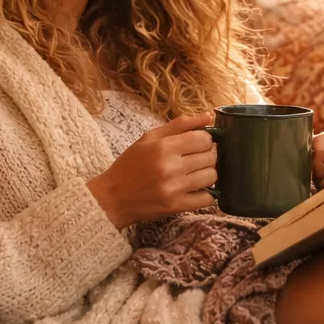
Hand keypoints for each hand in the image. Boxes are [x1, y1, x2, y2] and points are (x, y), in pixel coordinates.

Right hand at [87, 113, 217, 228]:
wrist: (112, 197)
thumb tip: (209, 116)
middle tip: (195, 159)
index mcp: (163, 147)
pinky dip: (206, 194)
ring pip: (212, 176)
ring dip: (207, 174)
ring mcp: (174, 189)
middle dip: (207, 156)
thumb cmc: (130, 165)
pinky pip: (207, 199)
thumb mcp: (149, 138)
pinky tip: (195, 189)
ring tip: (194, 173)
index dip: (204, 140)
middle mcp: (170, 167)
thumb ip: (180, 125)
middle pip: (210, 157)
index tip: (197, 144)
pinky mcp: (176, 207)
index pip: (204, 139)